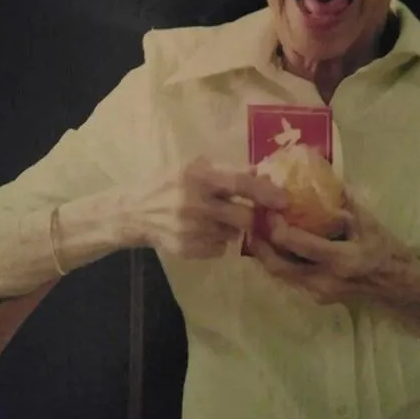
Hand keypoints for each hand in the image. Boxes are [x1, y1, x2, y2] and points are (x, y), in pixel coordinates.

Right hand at [124, 157, 287, 258]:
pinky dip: (218, 241)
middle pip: (242, 217)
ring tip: (216, 218)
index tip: (285, 200)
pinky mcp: (187, 250)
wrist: (134, 214)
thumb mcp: (192, 169)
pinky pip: (219, 248)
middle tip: (257, 215)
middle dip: (254, 217)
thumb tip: (261, 172)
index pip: (239, 184)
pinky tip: (202, 231)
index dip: (265, 192)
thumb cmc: (168, 185)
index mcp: (197, 178)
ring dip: (232, 227)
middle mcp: (195, 204)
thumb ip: (226, 171)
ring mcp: (190, 230)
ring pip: (232, 234)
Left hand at [249, 194, 417, 305]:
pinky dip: (277, 261)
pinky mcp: (315, 297)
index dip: (277, 227)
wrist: (398, 289)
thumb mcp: (369, 222)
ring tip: (254, 230)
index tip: (267, 207)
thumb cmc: (387, 252)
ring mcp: (318, 293)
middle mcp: (325, 280)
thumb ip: (343, 201)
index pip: (299, 245)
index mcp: (342, 259)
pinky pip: (289, 278)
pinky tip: (272, 244)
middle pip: (279, 266)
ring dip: (264, 254)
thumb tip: (320, 174)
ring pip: (280, 275)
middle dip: (260, 244)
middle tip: (249, 220)